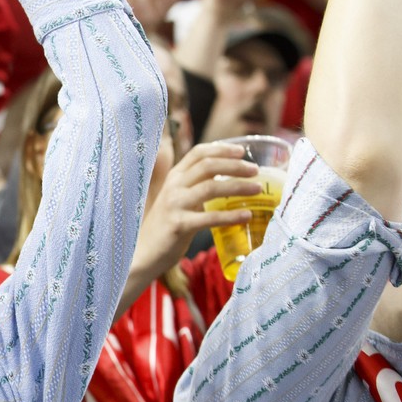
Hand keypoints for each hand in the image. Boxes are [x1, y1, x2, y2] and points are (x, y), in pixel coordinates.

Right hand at [132, 143, 261, 279]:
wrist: (144, 253)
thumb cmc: (166, 226)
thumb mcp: (178, 199)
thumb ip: (195, 187)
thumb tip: (228, 178)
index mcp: (174, 177)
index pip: (198, 153)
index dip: (221, 149)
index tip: (242, 151)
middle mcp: (173, 187)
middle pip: (207, 166)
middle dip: (235, 166)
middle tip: (256, 171)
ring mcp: (174, 205)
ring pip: (211, 188)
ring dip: (237, 187)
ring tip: (257, 190)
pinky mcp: (179, 225)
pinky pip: (210, 218)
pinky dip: (231, 216)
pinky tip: (246, 216)